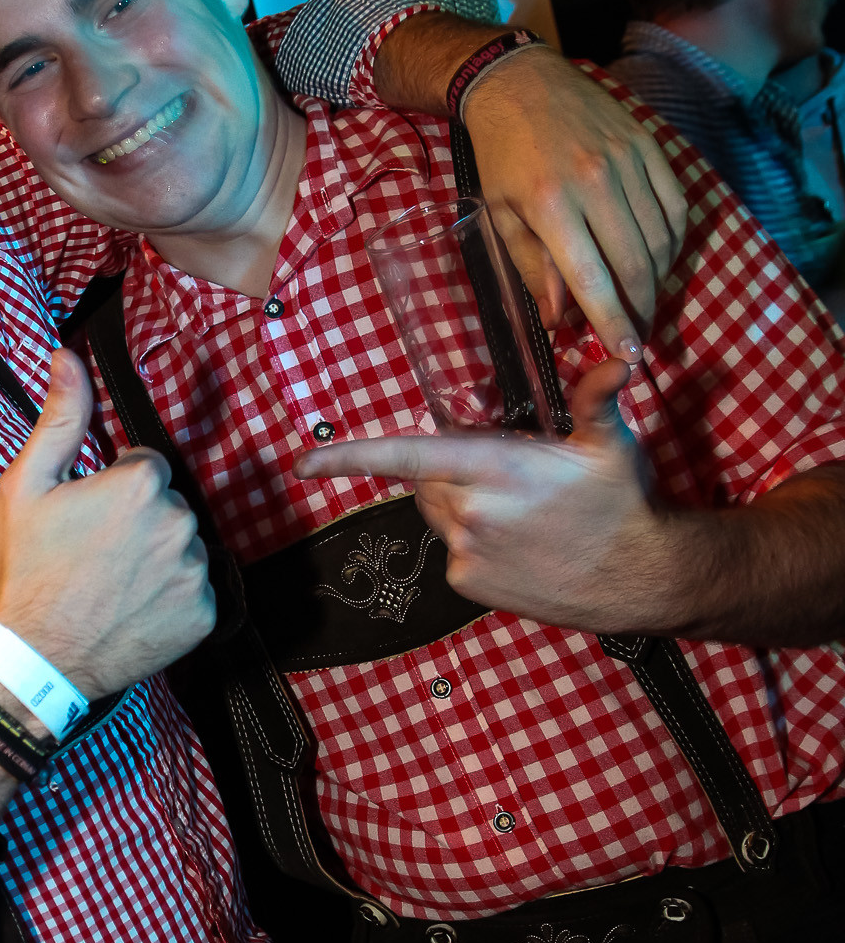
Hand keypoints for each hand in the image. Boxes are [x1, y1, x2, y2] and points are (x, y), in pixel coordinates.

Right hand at [0, 347, 214, 693]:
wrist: (31, 658)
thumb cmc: (23, 570)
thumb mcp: (26, 485)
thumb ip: (60, 418)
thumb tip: (68, 358)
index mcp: (141, 484)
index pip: (144, 466)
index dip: (111, 490)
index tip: (84, 520)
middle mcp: (179, 523)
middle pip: (168, 506)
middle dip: (137, 522)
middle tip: (93, 555)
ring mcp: (194, 573)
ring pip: (182, 548)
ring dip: (155, 560)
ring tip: (110, 586)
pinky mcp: (202, 615)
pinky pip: (193, 592)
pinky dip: (169, 600)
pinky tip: (130, 611)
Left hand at [295, 360, 677, 632]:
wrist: (638, 579)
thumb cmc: (622, 504)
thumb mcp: (611, 442)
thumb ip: (597, 397)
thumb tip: (618, 359)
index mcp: (497, 469)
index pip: (408, 457)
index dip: (349, 458)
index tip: (304, 463)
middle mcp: (472, 513)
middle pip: (425, 477)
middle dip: (449, 466)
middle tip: (506, 470)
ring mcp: (466, 554)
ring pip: (437, 513)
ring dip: (460, 502)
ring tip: (519, 508)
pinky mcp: (467, 583)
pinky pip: (451, 547)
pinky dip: (472, 538)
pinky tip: (518, 541)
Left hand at [462, 48, 686, 358]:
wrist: (521, 82)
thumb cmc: (503, 156)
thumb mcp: (503, 216)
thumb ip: (534, 270)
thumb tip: (560, 320)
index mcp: (552, 204)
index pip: (593, 279)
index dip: (613, 322)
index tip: (629, 355)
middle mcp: (597, 182)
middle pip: (636, 265)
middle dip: (640, 311)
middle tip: (637, 338)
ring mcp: (629, 161)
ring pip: (661, 240)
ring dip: (658, 282)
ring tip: (645, 307)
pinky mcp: (650, 145)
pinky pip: (676, 207)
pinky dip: (673, 243)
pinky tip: (658, 262)